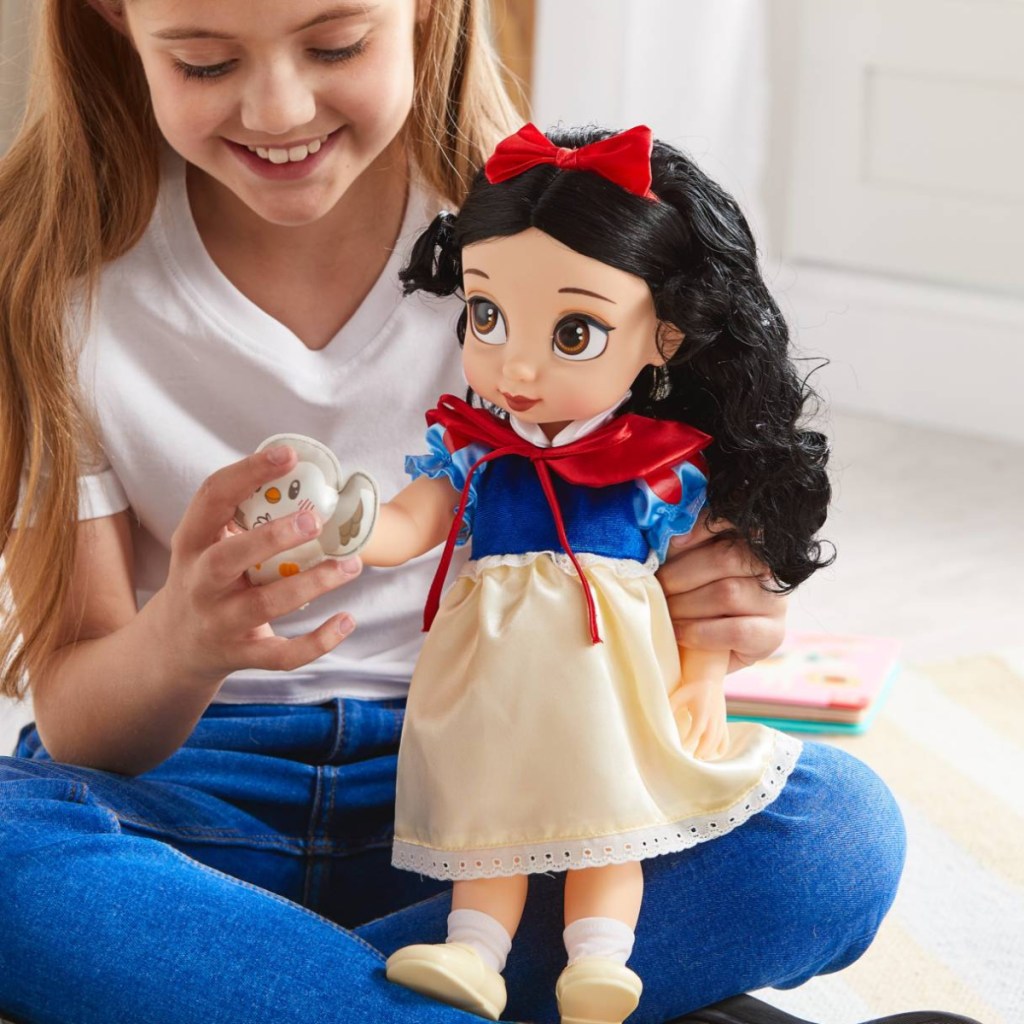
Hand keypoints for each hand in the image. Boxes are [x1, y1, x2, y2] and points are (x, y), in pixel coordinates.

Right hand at [149, 445, 361, 685]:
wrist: (173, 648)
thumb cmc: (206, 579)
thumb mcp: (206, 544)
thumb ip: (241, 515)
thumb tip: (299, 471)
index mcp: (193, 542)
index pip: (212, 498)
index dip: (248, 472)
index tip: (288, 454)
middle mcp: (200, 582)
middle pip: (228, 558)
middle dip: (271, 538)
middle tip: (313, 520)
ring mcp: (220, 622)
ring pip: (265, 605)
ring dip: (312, 584)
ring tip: (350, 565)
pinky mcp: (242, 654)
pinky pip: (282, 654)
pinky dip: (318, 642)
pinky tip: (347, 620)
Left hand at [656, 513, 786, 673]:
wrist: (705, 655)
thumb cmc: (693, 604)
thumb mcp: (687, 569)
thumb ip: (683, 547)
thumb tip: (669, 534)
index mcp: (751, 542)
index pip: (734, 522)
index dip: (702, 527)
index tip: (673, 543)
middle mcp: (771, 568)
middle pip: (726, 558)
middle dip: (681, 574)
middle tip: (658, 588)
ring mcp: (775, 602)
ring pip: (727, 592)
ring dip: (686, 604)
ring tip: (665, 611)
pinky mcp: (772, 634)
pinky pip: (736, 630)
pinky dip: (700, 631)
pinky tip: (679, 632)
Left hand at [670, 646, 729, 760]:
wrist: (708, 679)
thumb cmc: (690, 688)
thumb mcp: (678, 695)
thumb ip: (670, 707)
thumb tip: (658, 718)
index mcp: (702, 710)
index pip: (698, 729)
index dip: (690, 740)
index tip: (681, 749)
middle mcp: (714, 716)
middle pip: (711, 738)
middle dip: (702, 750)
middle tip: (692, 759)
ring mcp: (720, 720)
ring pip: (719, 740)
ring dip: (710, 751)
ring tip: (699, 759)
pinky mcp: (723, 722)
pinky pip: (725, 738)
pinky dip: (721, 748)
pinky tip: (714, 756)